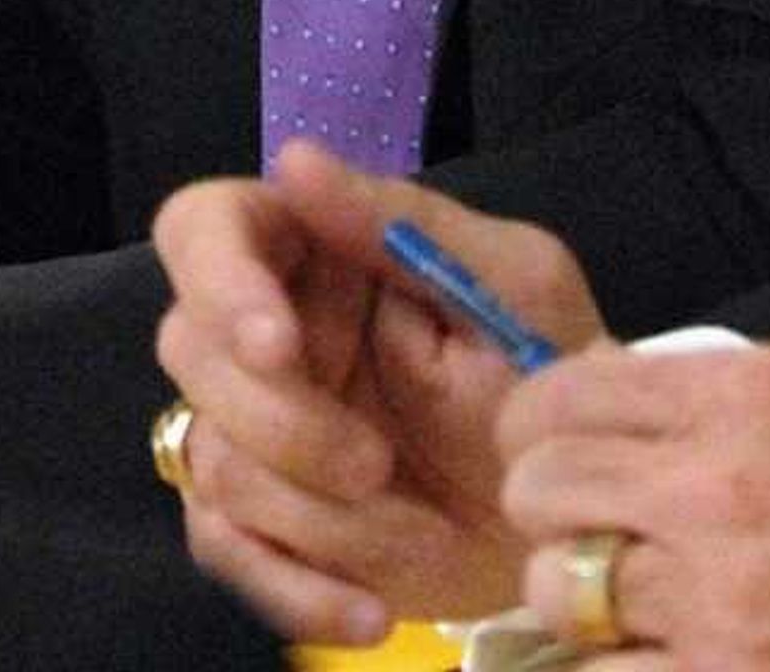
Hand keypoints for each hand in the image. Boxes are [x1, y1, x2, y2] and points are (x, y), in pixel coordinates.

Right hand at [152, 141, 608, 643]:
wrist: (579, 511)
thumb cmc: (549, 368)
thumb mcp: (508, 282)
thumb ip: (401, 222)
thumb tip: (293, 159)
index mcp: (311, 250)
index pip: (204, 227)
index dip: (219, 281)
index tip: (276, 344)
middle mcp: (264, 331)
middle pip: (190, 351)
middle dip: (282, 422)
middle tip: (374, 464)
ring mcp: (253, 431)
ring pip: (210, 458)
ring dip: (310, 509)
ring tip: (414, 528)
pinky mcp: (263, 522)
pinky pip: (225, 552)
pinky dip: (296, 589)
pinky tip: (372, 610)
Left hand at [498, 345, 769, 671]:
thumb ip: (718, 398)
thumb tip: (607, 401)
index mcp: (747, 398)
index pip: (567, 395)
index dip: (538, 423)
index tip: (545, 443)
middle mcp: (718, 489)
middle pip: (543, 490)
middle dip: (547, 506)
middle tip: (578, 525)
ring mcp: (719, 600)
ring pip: (557, 592)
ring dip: (577, 598)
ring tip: (624, 601)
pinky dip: (617, 668)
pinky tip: (657, 655)